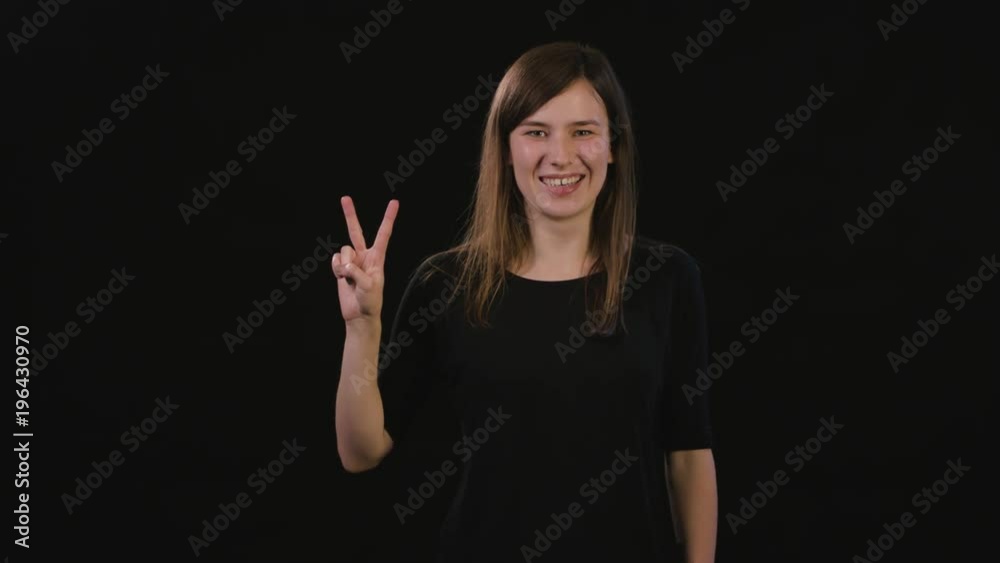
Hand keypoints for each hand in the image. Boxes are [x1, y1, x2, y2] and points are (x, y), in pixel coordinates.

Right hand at [331, 196, 398, 325]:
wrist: (359, 315)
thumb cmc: (370, 301)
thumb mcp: (369, 287)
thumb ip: (356, 272)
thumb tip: (344, 263)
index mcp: (377, 258)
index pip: (383, 234)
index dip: (388, 218)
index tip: (394, 202)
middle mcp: (364, 256)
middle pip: (355, 231)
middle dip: (350, 214)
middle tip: (344, 197)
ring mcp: (352, 261)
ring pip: (343, 251)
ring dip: (344, 264)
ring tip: (349, 278)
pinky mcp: (341, 268)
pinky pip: (334, 260)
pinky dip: (336, 269)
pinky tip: (342, 279)